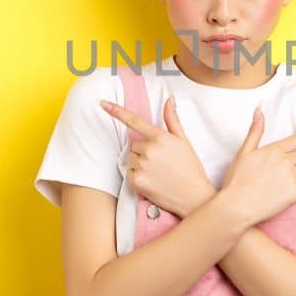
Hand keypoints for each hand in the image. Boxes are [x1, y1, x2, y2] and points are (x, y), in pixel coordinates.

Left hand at [99, 96, 216, 216]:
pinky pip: (130, 173)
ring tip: (158, 173)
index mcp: (160, 137)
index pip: (134, 121)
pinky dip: (138, 177)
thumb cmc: (190, 168)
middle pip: (134, 145)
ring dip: (140, 164)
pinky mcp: (136, 181)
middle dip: (144, 151)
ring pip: (131, 159)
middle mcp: (149, 149)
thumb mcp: (184, 141)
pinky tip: (153, 181)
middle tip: (161, 162)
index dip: (116, 111)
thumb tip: (169, 99)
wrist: (193, 196)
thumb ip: (172, 119)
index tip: (101, 103)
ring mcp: (142, 165)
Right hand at [218, 107, 295, 225]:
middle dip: (290, 161)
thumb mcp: (244, 152)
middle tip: (272, 173)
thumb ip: (255, 130)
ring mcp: (292, 177)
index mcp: (275, 150)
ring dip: (293, 174)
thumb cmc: (237, 180)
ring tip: (273, 184)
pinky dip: (295, 187)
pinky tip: (279, 192)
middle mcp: (286, 161)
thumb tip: (260, 108)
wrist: (237, 207)